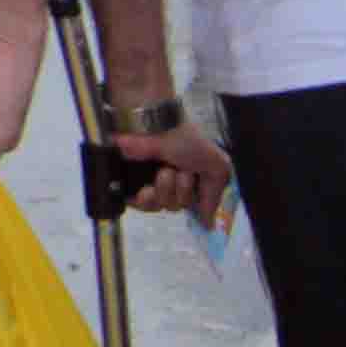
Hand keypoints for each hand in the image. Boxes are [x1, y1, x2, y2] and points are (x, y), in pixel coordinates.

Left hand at [110, 112, 234, 227]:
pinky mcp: (130, 186)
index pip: (196, 205)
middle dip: (182, 190)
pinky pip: (142, 207)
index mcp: (191, 177)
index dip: (199, 205)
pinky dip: (146, 199)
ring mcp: (151, 184)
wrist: (152, 124)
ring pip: (163, 206)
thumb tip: (209, 223)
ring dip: (165, 189)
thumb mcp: (215, 164)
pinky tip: (147, 188)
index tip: (198, 194)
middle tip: (178, 169)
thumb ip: (214, 193)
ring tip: (163, 170)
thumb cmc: (184, 139)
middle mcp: (172, 183)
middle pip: (180, 206)